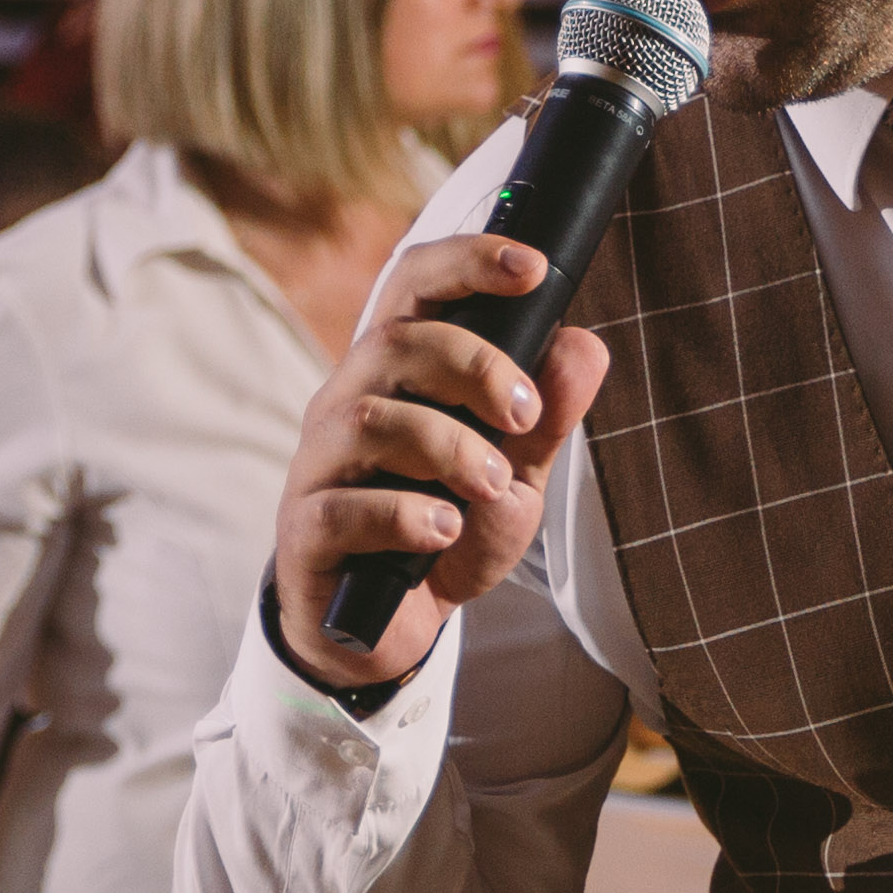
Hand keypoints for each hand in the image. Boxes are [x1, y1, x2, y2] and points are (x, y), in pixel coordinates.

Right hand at [265, 232, 607, 691]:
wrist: (388, 630)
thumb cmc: (445, 532)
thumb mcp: (515, 476)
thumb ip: (547, 417)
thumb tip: (585, 344)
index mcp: (397, 372)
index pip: (417, 284)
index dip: (469, 263)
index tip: (533, 269)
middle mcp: (349, 402)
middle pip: (396, 342)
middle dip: (475, 367)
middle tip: (525, 415)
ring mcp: (320, 464)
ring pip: (370, 421)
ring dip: (448, 448)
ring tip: (492, 487)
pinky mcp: (306, 530)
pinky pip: (344, 506)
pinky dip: (404, 514)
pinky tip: (443, 532)